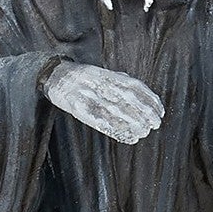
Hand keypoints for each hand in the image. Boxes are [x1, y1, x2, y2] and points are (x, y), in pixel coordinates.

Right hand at [44, 62, 164, 144]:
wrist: (53, 75)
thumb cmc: (80, 78)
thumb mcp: (100, 73)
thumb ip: (118, 80)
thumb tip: (139, 90)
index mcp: (106, 74)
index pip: (133, 86)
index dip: (149, 98)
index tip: (159, 110)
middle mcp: (99, 82)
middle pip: (127, 98)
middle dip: (144, 112)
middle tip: (155, 123)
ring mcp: (88, 94)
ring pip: (116, 110)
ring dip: (133, 123)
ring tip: (145, 132)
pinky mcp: (78, 106)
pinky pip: (101, 121)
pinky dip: (117, 130)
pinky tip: (129, 138)